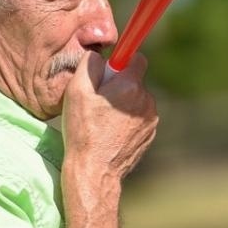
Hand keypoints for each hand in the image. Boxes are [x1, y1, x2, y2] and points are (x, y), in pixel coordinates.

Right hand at [60, 51, 157, 183]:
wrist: (95, 172)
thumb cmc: (83, 132)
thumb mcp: (76, 92)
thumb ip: (90, 64)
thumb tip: (100, 55)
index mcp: (130, 87)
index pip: (136, 58)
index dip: (121, 63)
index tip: (109, 74)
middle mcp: (146, 101)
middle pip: (135, 81)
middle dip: (119, 86)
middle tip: (98, 103)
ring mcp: (151, 120)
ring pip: (137, 101)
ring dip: (124, 105)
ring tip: (104, 122)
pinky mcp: (150, 135)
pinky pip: (139, 118)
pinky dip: (128, 121)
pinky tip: (112, 133)